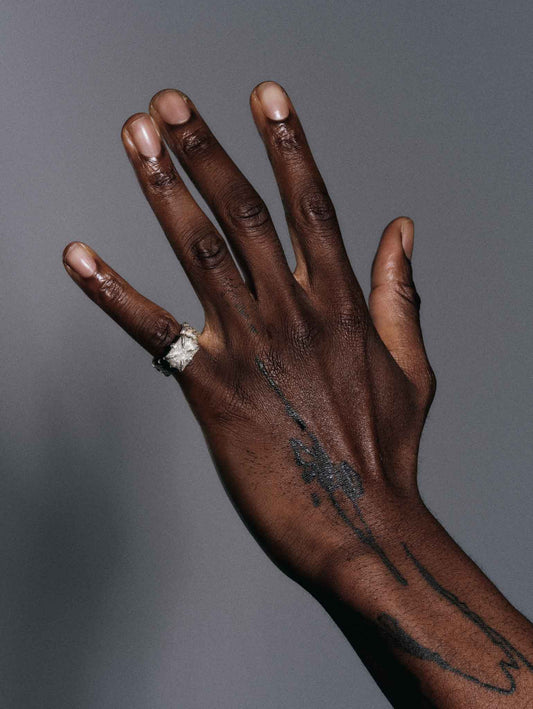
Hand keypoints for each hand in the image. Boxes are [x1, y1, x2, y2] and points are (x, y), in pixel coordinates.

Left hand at [62, 81, 434, 586]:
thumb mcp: (411, 365)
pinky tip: (77, 256)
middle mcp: (293, 312)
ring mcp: (249, 346)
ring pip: (200, 251)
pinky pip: (154, 331)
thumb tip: (402, 229)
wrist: (358, 523)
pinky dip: (112, 292)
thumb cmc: (386, 449)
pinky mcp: (211, 387)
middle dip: (205, 150)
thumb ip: (400, 293)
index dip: (288, 146)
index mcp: (342, 303)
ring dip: (163, 190)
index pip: (311, 206)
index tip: (264, 97)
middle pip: (245, 212)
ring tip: (135, 139)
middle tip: (169, 104)